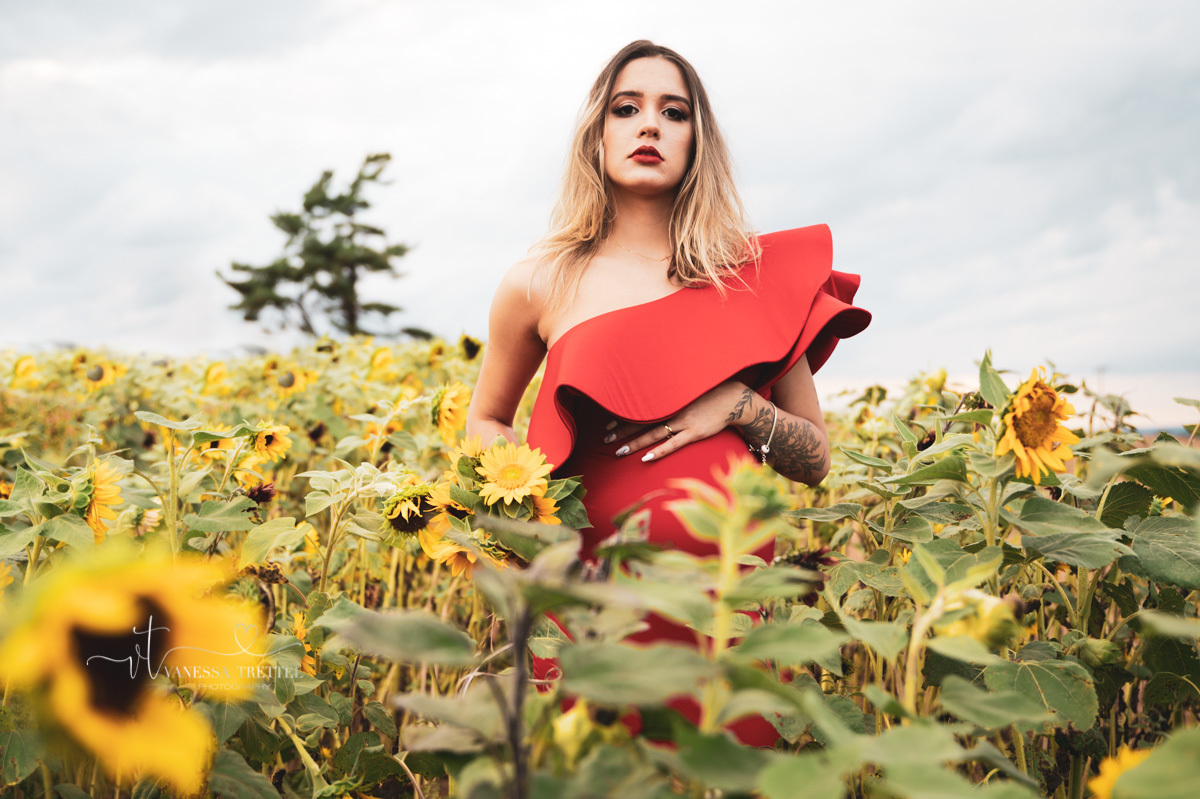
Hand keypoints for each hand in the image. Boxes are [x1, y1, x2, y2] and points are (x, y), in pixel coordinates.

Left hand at [602, 381, 747, 461]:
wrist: (733, 399)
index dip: (624, 416)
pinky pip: (673, 444)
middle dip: (623, 431)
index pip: (640, 409)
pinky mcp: (694, 432)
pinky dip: (659, 451)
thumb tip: (656, 399)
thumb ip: (672, 396)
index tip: (609, 423)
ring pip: (653, 434)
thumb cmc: (710, 394)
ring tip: (619, 452)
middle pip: (642, 421)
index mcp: (668, 399)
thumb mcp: (688, 390)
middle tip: (606, 439)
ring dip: (635, 443)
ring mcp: (683, 422)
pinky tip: (646, 458)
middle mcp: (672, 410)